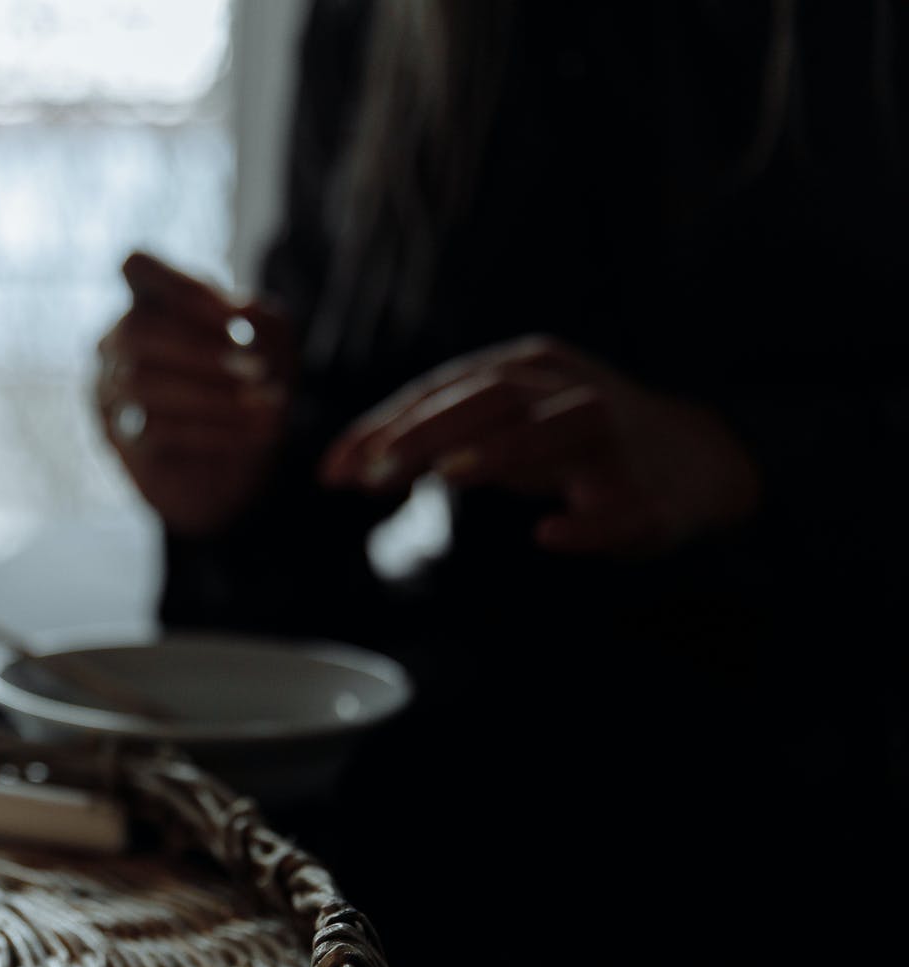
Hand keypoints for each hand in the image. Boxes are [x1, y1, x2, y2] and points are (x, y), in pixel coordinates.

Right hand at [96, 252, 293, 535]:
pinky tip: (259, 432)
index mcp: (152, 302)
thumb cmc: (252, 387)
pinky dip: (215, 429)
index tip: (235, 319)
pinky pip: (155, 429)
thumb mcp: (273, 344)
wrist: (243, 463)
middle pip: (136, 330)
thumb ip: (259, 319)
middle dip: (200, 350)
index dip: (183, 287)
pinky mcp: (122, 441)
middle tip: (256, 370)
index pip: (137, 266)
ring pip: (141, 382)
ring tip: (266, 404)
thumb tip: (238, 318)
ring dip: (212, 393)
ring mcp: (111, 393)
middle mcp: (118, 342)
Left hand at [318, 335, 761, 554]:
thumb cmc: (570, 443)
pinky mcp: (652, 493)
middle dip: (427, 433)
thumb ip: (429, 442)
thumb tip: (344, 467)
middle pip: (492, 398)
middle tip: (371, 474)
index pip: (444, 390)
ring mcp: (615, 437)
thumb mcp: (499, 429)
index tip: (331, 469)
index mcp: (526, 370)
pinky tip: (550, 537)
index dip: (385, 426)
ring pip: (558, 430)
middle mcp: (568, 390)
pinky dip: (587, 523)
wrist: (695, 461)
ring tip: (448, 477)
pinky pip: (621, 506)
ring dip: (503, 452)